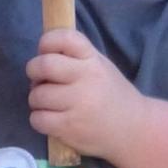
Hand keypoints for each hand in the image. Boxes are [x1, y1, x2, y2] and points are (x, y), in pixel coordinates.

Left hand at [26, 28, 142, 159]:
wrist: (133, 129)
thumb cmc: (110, 95)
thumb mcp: (100, 66)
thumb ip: (74, 57)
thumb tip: (39, 58)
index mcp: (93, 60)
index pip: (64, 38)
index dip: (47, 42)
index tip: (46, 52)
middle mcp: (87, 78)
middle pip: (43, 65)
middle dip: (34, 72)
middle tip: (41, 81)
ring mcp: (79, 104)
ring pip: (37, 95)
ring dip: (37, 100)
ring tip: (50, 104)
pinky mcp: (70, 127)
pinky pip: (38, 119)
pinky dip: (39, 120)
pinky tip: (52, 120)